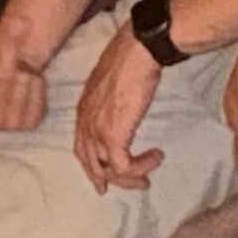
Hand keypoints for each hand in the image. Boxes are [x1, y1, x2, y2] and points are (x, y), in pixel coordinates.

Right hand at [0, 39, 47, 135]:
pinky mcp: (32, 122)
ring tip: (15, 73)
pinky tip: (26, 86)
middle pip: (5, 76)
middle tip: (12, 46)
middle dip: (9, 58)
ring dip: (23, 71)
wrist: (7, 82)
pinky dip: (36, 84)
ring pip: (24, 81)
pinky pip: (39, 92)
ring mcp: (11, 124)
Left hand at [71, 25, 162, 190]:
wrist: (137, 52)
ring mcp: (97, 131)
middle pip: (91, 164)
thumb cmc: (130, 59)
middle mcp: (85, 123)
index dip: (93, 166)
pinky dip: (141, 167)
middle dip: (109, 179)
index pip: (82, 147)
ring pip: (107, 170)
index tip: (105, 180)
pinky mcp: (113, 136)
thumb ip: (111, 100)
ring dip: (131, 176)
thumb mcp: (112, 82)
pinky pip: (123, 166)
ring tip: (149, 174)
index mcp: (83, 109)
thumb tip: (122, 106)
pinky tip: (156, 156)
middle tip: (134, 185)